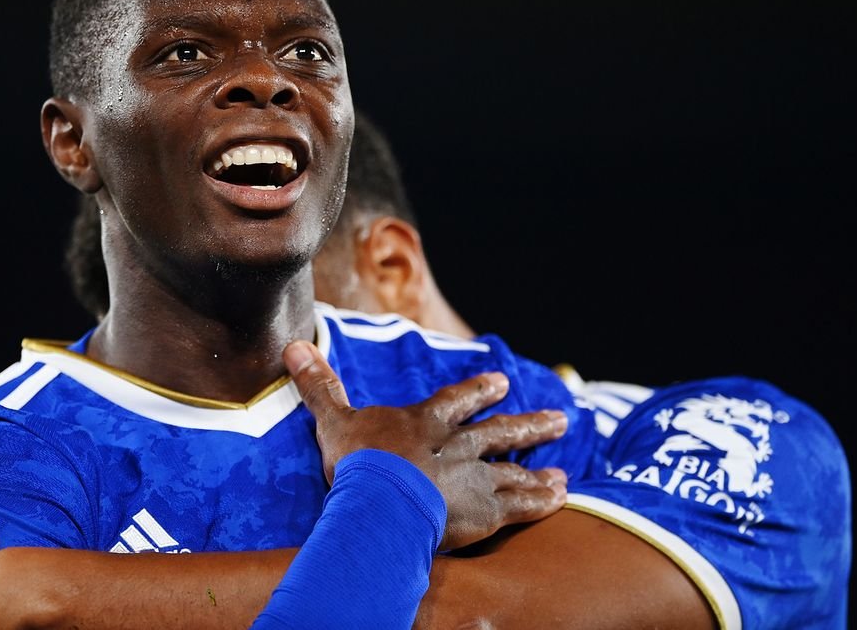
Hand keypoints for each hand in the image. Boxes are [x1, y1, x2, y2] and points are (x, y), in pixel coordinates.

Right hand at [283, 340, 567, 550]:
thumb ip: (320, 386)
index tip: (501, 383)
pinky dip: (540, 502)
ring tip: (563, 473)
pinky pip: (521, 506)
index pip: (457, 401)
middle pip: (501, 433)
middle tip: (559, 419)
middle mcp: (459, 446)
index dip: (478, 392)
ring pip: (516, 470)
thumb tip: (293, 346)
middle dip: (529, 426)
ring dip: (539, 470)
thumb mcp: (334, 419)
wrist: (383, 502)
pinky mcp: (486, 511)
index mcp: (426, 422)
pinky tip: (559, 501)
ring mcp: (476, 478)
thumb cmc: (358, 461)